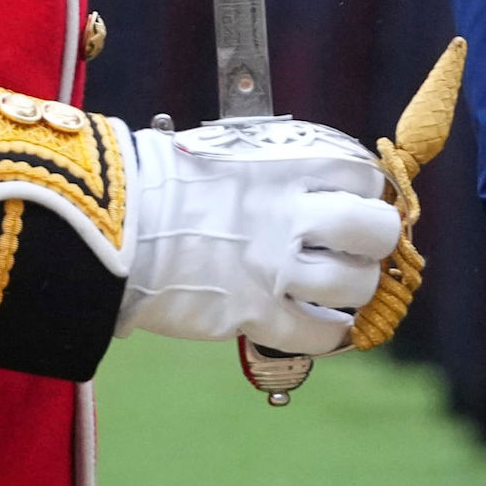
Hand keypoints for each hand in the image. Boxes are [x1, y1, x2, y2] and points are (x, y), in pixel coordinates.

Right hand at [118, 116, 401, 352]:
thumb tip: (309, 182)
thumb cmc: (156, 182)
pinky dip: (330, 331)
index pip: (363, 176)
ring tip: (341, 285)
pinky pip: (317, 331)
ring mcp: (274, 266)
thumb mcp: (225, 154)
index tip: (356, 200)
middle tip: (361, 245)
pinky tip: (326, 325)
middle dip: (376, 239)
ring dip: (355, 286)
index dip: (366, 192)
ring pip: (354, 283)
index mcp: (285, 167)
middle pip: (374, 230)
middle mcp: (290, 215)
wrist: (109, 224)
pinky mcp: (253, 312)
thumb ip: (273, 170)